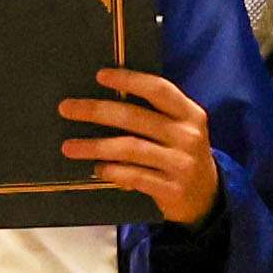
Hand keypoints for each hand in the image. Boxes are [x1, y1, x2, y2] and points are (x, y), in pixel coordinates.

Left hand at [64, 65, 222, 225]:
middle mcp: (188, 136)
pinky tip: (98, 169)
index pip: (159, 90)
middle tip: (67, 108)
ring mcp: (181, 163)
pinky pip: (134, 176)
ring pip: (130, 148)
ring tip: (69, 147)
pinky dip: (112, 171)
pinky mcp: (172, 189)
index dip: (129, 79)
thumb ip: (152, 114)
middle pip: (135, 117)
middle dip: (96, 111)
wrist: (206, 197)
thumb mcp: (178, 130)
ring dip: (95, 146)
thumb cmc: (180, 155)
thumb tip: (103, 101)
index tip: (100, 75)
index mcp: (190, 114)